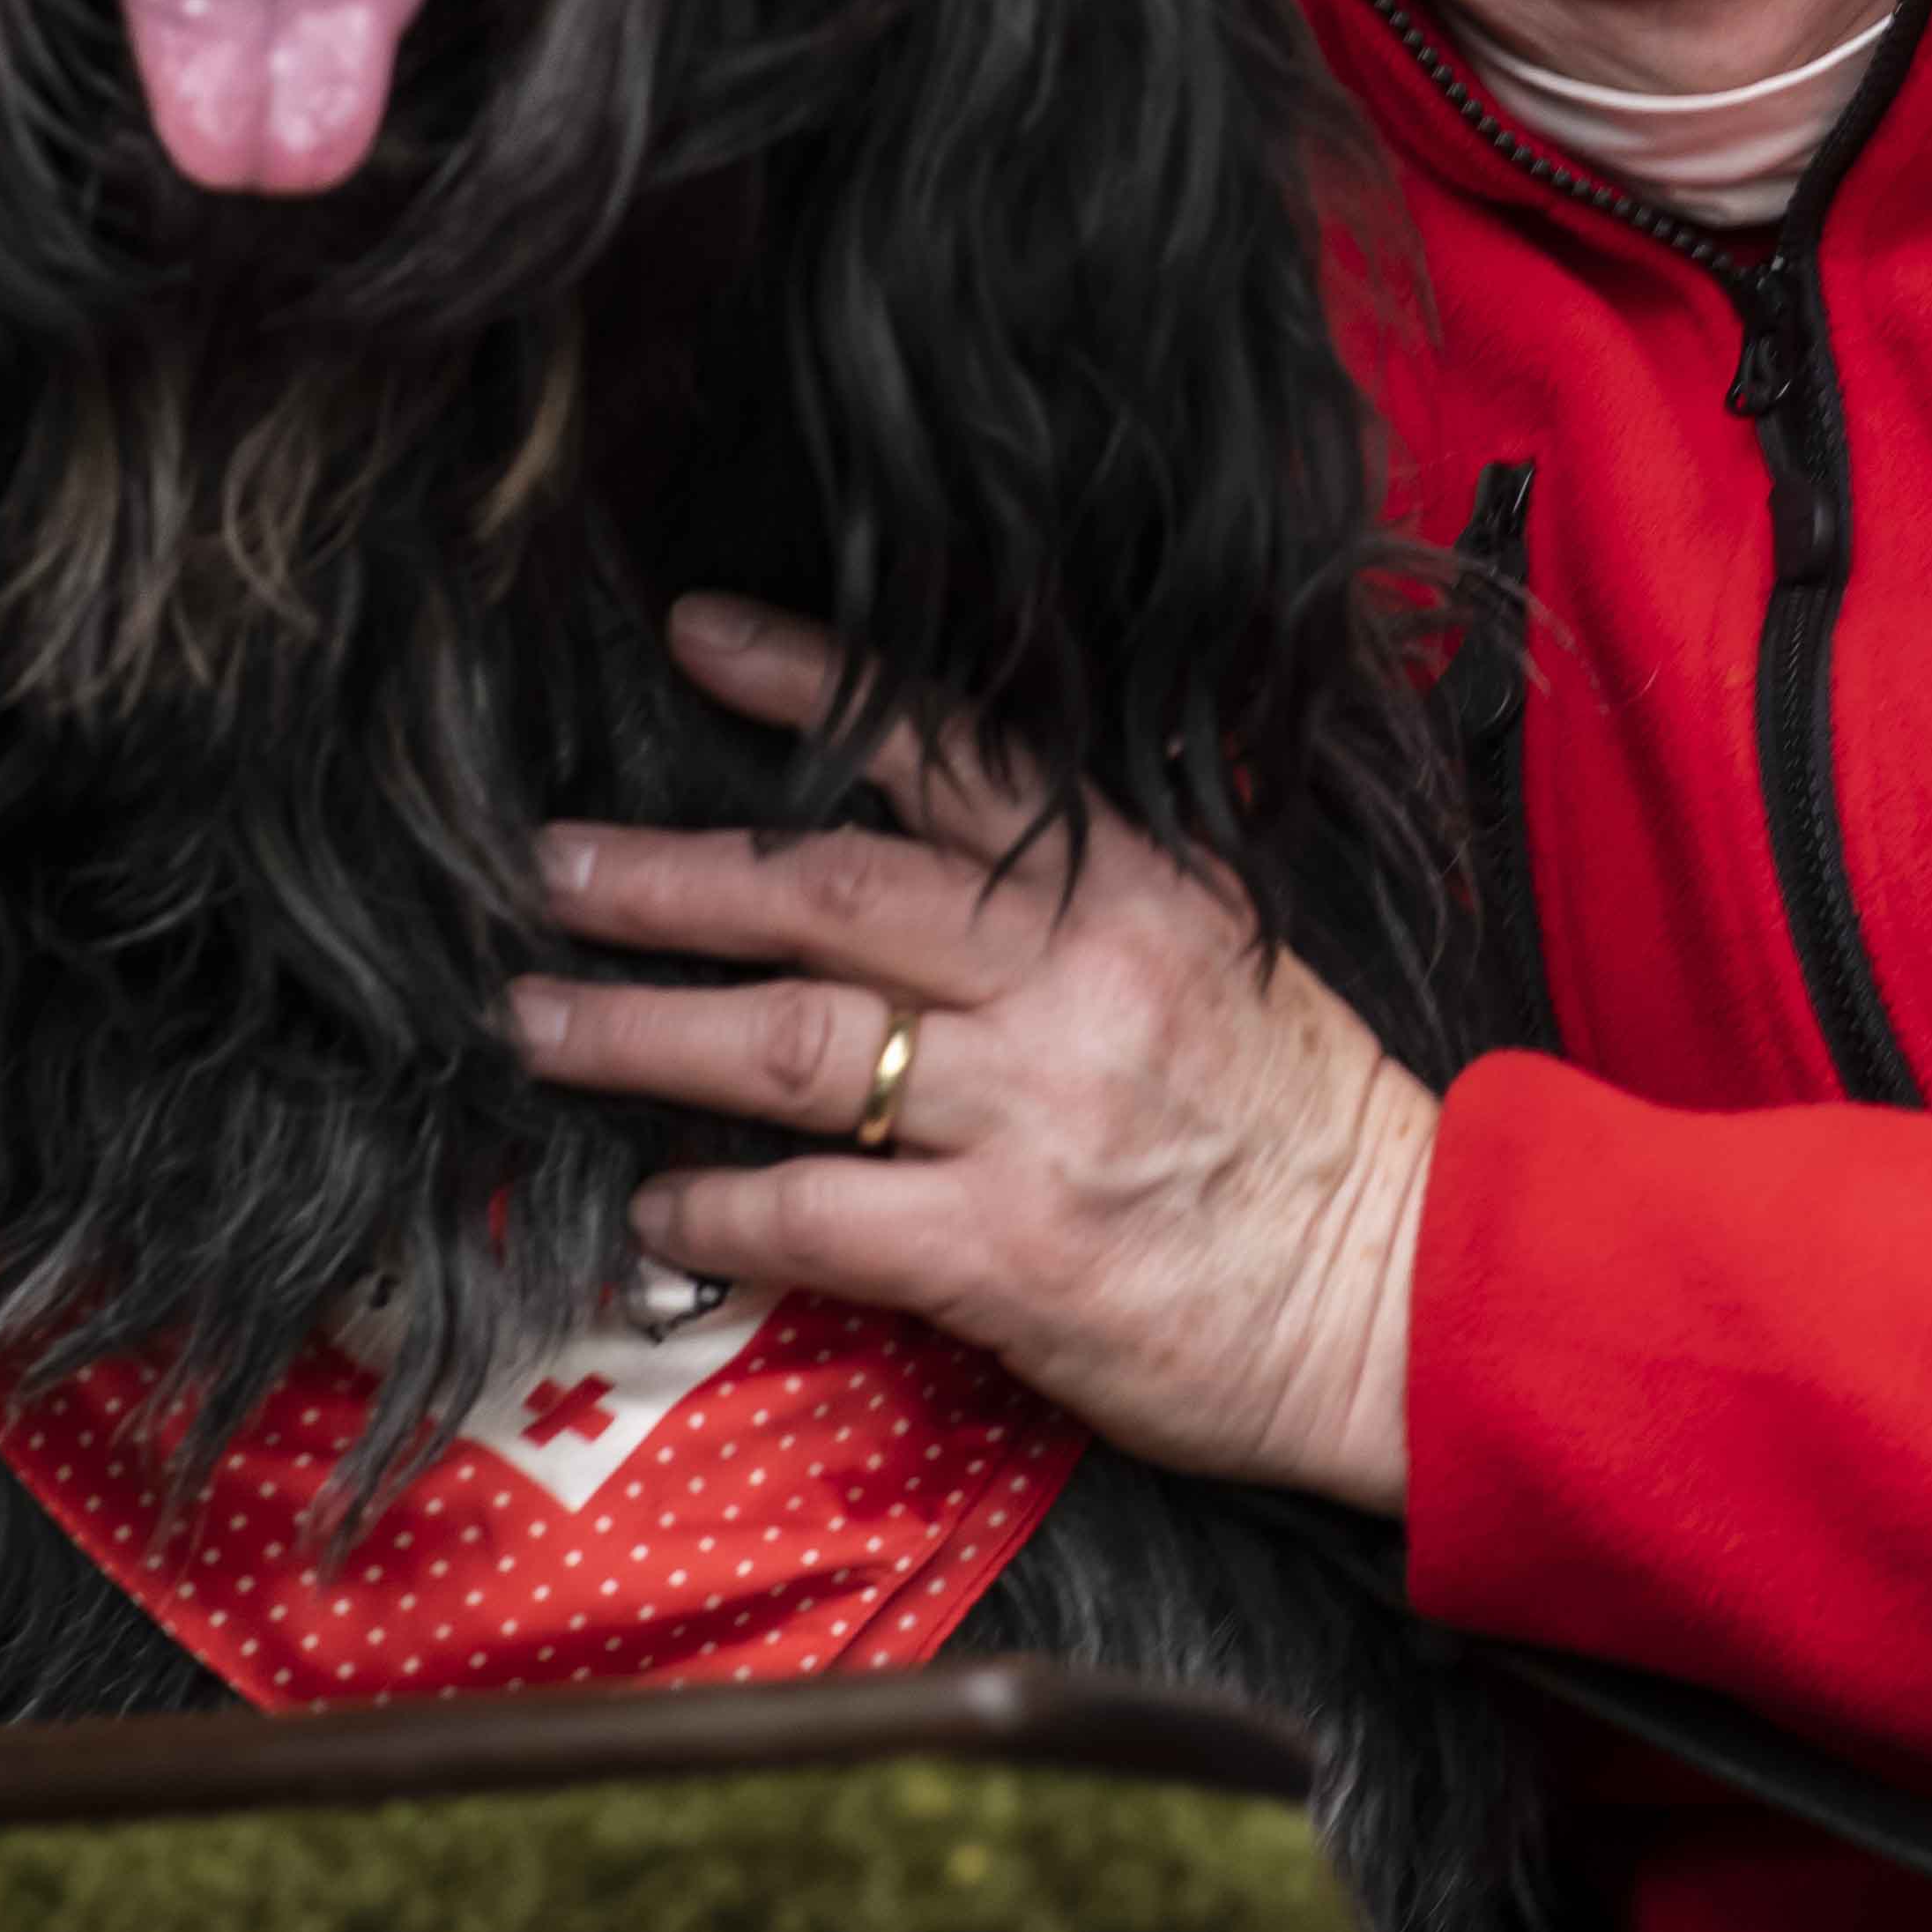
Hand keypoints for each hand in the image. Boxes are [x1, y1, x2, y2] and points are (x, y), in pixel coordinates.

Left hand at [512, 600, 1432, 1511]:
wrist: (1396, 1297)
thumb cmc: (1300, 1128)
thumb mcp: (1220, 951)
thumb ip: (1085, 894)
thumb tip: (921, 844)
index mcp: (1130, 886)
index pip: (946, 751)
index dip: (808, 684)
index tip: (695, 634)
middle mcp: (1074, 977)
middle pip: (823, 890)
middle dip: (664, 874)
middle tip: (548, 864)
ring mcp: (1035, 1112)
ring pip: (787, 1045)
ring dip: (638, 1028)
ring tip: (536, 1017)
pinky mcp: (1006, 1252)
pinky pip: (812, 1214)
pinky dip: (711, 1203)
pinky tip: (653, 1199)